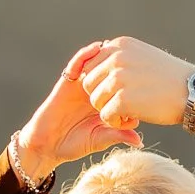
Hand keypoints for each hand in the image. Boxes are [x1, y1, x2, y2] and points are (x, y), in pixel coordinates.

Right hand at [13, 43, 142, 182]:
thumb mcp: (100, 139)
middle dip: (124, 63)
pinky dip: (86, 54)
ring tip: (117, 48)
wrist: (48, 145)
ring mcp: (82, 85)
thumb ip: (117, 135)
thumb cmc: (74, 145)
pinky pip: (77, 64)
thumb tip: (140, 141)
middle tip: (136, 55)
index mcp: (108, 103)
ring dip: (106, 54)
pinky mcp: (67, 82)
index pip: (124, 88)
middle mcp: (97, 92)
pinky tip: (96, 49)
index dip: (135, 82)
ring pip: (97, 63)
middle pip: (113, 71)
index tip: (147, 78)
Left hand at [78, 36, 194, 131]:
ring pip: (95, 101)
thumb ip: (121, 56)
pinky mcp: (123, 99)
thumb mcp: (143, 56)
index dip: (99, 82)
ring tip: (128, 112)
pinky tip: (132, 119)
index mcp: (120, 45)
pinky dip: (116, 122)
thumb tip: (98, 56)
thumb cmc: (170, 78)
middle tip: (122, 104)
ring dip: (108, 110)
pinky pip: (105, 116)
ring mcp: (119, 78)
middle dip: (102, 97)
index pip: (90, 65)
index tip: (115, 92)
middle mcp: (117, 57)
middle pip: (89, 84)